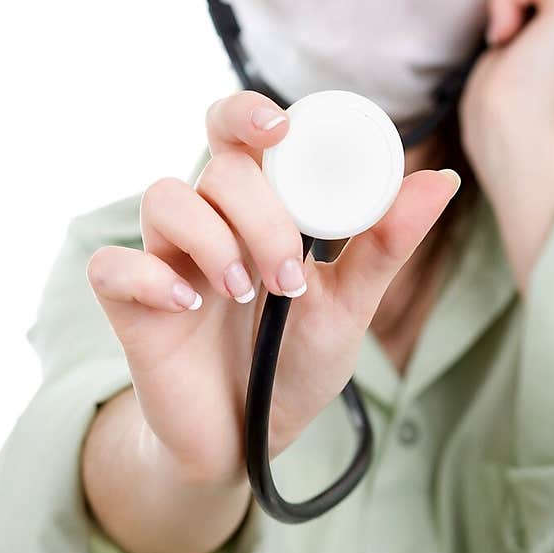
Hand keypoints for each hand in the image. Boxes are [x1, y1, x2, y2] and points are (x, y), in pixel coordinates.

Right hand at [86, 90, 459, 487]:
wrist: (250, 440)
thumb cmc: (294, 362)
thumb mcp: (350, 306)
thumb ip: (386, 245)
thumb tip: (442, 180)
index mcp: (258, 206)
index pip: (240, 129)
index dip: (251, 112)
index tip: (281, 129)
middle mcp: (208, 220)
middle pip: (215, 166)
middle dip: (259, 211)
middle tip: (288, 274)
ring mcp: (165, 258)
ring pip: (163, 198)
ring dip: (213, 240)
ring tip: (248, 294)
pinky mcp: (130, 306)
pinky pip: (111, 265)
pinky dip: (149, 276)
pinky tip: (187, 305)